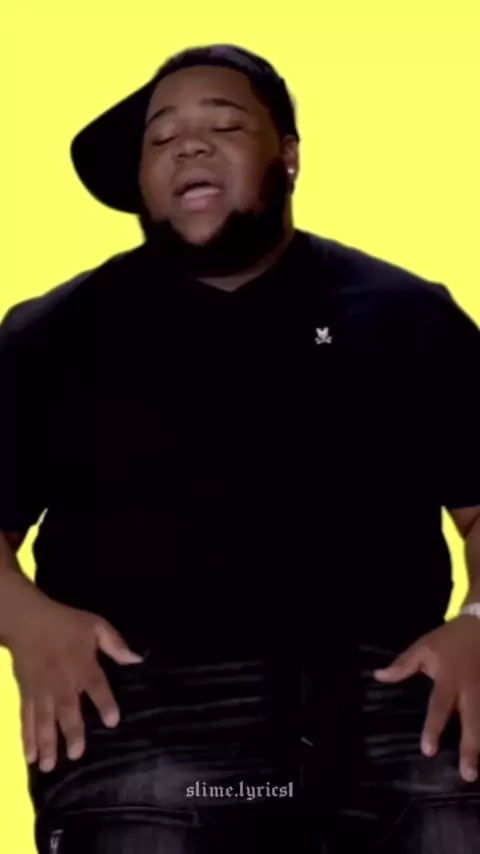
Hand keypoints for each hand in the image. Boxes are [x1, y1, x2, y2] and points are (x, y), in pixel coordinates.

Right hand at [8, 596, 142, 772]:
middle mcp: (61, 679)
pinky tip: (30, 758)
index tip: (112, 721)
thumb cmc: (66, 624)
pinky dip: (27, 737)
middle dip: (71, 730)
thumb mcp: (95, 625)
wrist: (27, 620)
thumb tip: (137, 659)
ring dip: (46, 742)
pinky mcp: (26, 693)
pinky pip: (26, 718)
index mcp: (82, 663)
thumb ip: (115, 643)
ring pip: (43, 718)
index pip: (95, 684)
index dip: (104, 701)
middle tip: (76, 753)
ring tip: (49, 766)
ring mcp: (41, 689)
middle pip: (67, 707)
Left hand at [374, 616, 479, 782]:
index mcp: (449, 680)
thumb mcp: (424, 647)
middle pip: (472, 722)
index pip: (439, 707)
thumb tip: (379, 676)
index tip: (428, 751)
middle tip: (468, 775)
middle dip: (471, 748)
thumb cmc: (449, 640)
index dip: (433, 728)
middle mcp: (471, 690)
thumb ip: (403, 665)